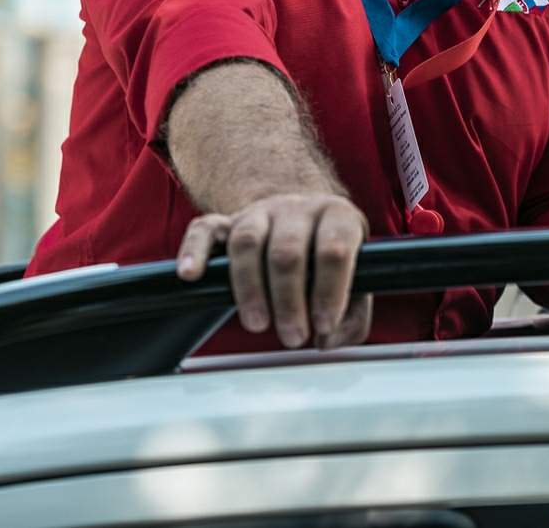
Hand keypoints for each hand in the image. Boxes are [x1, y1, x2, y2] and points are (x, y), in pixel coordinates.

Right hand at [176, 192, 372, 348]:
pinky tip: (190, 275)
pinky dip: (194, 251)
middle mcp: (296, 208)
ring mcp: (259, 212)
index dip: (328, 292)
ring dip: (250, 288)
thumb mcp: (357, 283)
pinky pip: (204, 229)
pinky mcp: (225, 222)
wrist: (302, 218)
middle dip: (289, 300)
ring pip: (247, 241)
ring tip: (257, 324)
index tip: (323, 326)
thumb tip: (325, 340)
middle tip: (293, 337)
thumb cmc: (329, 260)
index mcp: (337, 217)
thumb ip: (352, 319)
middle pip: (287, 251)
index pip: (333, 250)